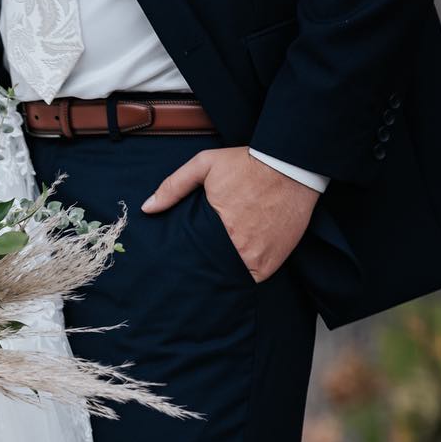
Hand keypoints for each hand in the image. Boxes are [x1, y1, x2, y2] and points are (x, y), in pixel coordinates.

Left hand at [141, 147, 318, 282]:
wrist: (292, 165)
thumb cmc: (247, 164)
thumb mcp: (204, 165)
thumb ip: (174, 186)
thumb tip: (147, 207)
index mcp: (217, 228)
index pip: (193, 257)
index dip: (185, 262)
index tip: (179, 262)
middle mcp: (239, 247)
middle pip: (212, 271)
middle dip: (202, 270)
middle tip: (193, 270)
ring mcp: (259, 257)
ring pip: (232, 277)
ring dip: (223, 275)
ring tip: (212, 269)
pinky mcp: (274, 261)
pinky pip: (254, 277)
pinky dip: (244, 274)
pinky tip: (236, 267)